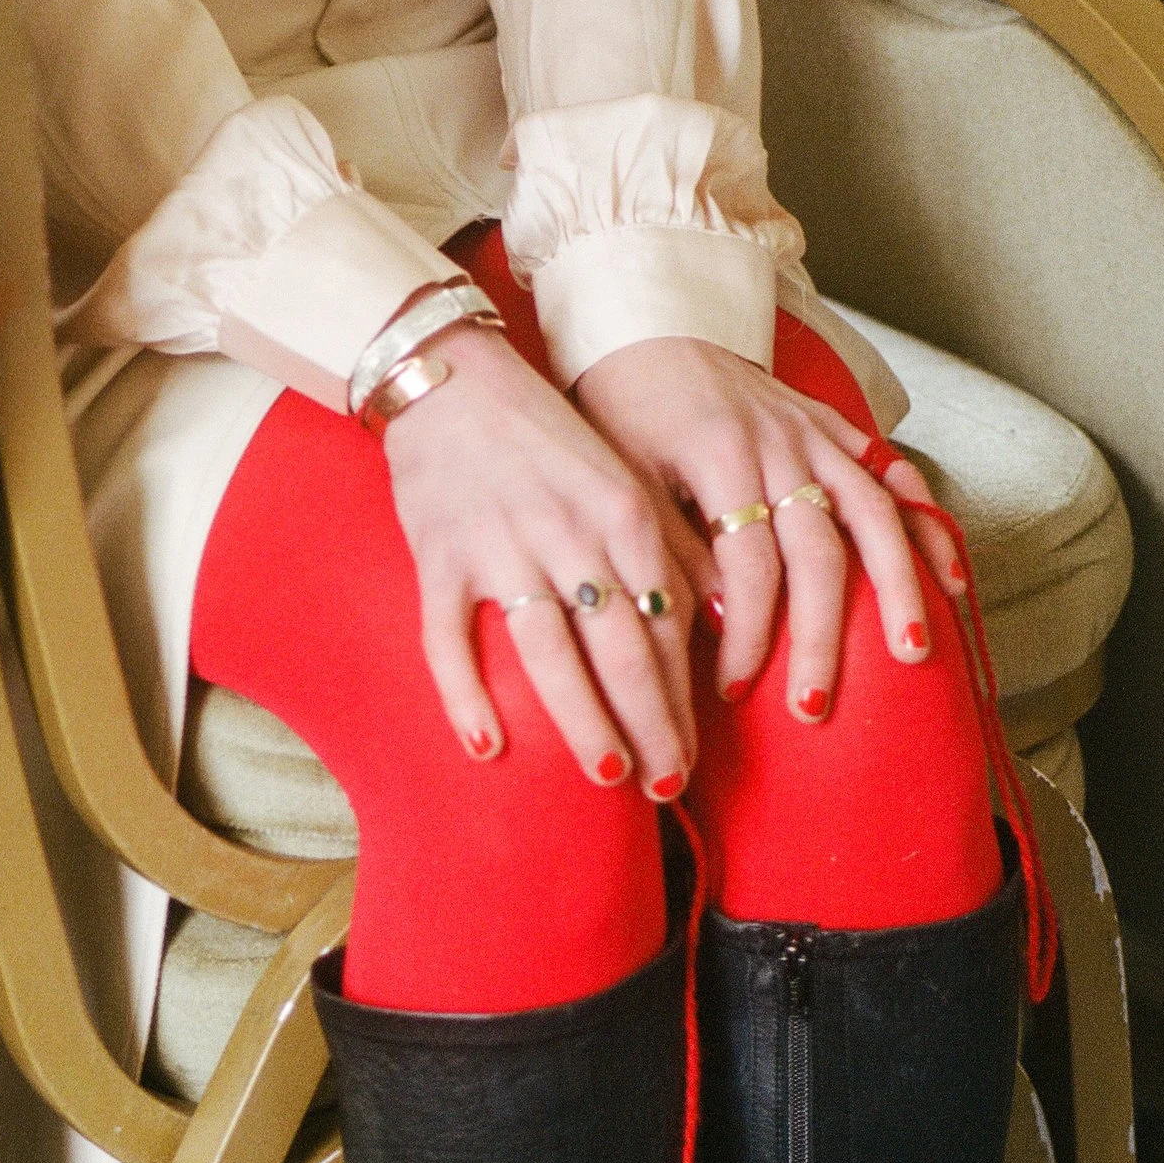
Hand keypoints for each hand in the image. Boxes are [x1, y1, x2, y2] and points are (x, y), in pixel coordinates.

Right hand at [380, 323, 703, 789]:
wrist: (450, 376)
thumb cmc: (545, 438)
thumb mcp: (623, 480)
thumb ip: (669, 548)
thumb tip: (724, 620)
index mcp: (624, 512)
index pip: (668, 622)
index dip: (683, 698)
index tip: (690, 758)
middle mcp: (571, 533)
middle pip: (622, 648)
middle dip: (651, 724)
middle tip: (666, 786)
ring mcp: (502, 547)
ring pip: (549, 652)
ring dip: (583, 719)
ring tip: (607, 775)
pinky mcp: (439, 556)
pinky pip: (450, 639)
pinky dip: (466, 695)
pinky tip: (488, 748)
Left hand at [575, 336, 965, 718]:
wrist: (650, 321)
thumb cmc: (624, 407)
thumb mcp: (625, 479)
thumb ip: (671, 547)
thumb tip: (716, 623)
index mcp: (722, 456)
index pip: (750, 566)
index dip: (748, 634)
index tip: (735, 689)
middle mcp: (782, 444)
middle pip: (820, 553)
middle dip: (822, 636)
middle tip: (815, 704)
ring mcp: (817, 434)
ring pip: (876, 516)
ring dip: (899, 587)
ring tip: (912, 651)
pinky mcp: (834, 426)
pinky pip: (893, 474)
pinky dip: (926, 523)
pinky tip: (948, 573)